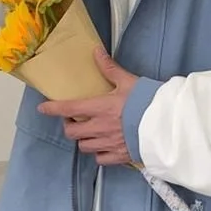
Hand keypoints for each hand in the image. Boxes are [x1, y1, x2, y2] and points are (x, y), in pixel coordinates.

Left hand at [38, 48, 138, 165]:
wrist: (167, 124)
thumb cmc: (148, 101)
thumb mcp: (129, 82)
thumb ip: (110, 69)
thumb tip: (96, 52)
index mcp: (100, 108)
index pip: (68, 108)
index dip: (52, 109)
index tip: (43, 108)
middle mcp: (100, 128)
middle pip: (72, 132)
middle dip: (69, 126)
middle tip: (74, 120)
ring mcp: (109, 143)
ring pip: (84, 146)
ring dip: (83, 140)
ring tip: (90, 133)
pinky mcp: (120, 156)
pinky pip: (100, 159)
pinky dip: (99, 154)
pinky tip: (104, 147)